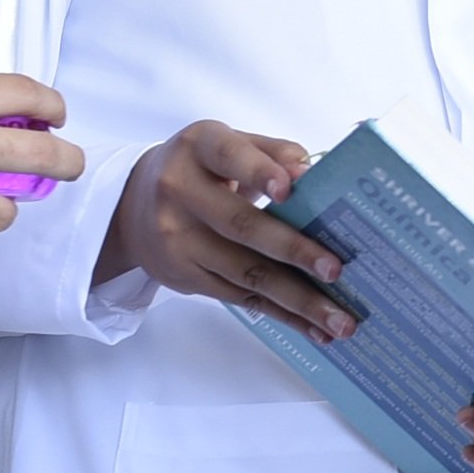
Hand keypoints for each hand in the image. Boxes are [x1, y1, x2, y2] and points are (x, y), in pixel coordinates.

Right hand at [97, 121, 355, 338]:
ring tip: (340, 320)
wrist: (133, 206)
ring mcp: (179, 241)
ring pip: (246, 273)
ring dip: (298, 300)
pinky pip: (240, 298)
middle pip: (242, 226)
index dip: (259, 172)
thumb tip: (312, 173)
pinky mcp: (186, 277)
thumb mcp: (228, 144)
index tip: (291, 189)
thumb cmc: (201, 169)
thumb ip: (273, 152)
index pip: (230, 156)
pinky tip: (314, 328)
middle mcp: (181, 193)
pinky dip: (281, 314)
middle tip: (335, 270)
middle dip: (293, 251)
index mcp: (199, 147)